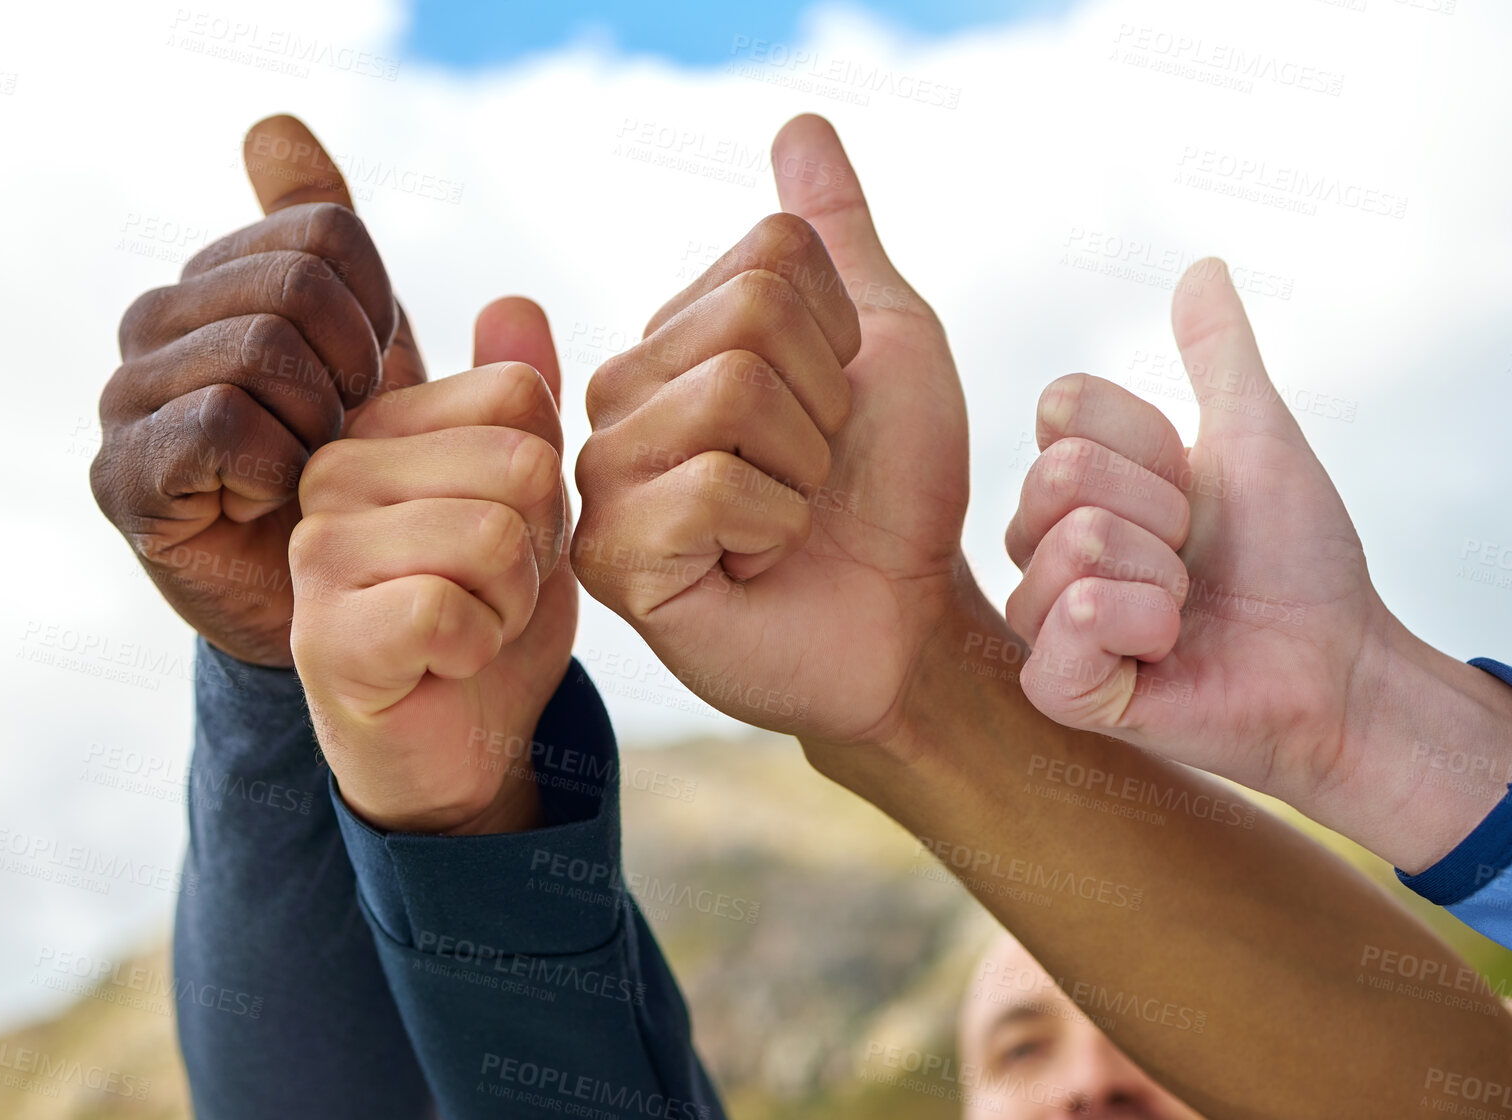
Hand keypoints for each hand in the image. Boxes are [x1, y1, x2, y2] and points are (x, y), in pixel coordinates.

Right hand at [91, 115, 424, 666]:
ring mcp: (128, 396)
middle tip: (343, 434)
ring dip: (318, 426)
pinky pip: (221, 424)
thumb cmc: (358, 475)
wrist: (338, 606)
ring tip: (309, 470)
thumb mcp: (368, 351)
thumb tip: (271, 125)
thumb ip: (333, 243)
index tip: (371, 378)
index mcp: (220, 279)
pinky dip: (274, 467)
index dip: (377, 310)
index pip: (324, 232)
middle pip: (290, 284)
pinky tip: (270, 499)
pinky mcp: (122, 475)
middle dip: (351, 368)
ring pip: (256, 350)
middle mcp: (157, 321)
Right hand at [289, 300, 575, 834]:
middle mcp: (333, 471)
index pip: (518, 395)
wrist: (462, 745)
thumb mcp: (529, 500)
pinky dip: (480, 644)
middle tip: (490, 589)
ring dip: (513, 599)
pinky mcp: (324, 633)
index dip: (548, 480)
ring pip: (492, 533)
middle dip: (537, 544)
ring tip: (470, 621)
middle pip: (517, 461)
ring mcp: (318, 551)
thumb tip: (515, 299)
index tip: (506, 530)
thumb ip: (520, 405)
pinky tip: (445, 662)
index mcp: (380, 426)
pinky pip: (449, 607)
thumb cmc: (490, 613)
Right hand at [572, 114, 979, 750]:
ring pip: (729, 396)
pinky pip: (710, 487)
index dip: (841, 340)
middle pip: (748, 321)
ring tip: (786, 520)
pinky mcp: (613, 559)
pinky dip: (773, 527)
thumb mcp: (886, 342)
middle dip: (825, 407)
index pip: (770, 260)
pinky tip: (756, 563)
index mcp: (672, 340)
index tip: (834, 414)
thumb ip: (834, 237)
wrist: (906, 619)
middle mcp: (620, 399)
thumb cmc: (892, 491)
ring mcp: (605, 478)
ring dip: (803, 469)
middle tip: (812, 476)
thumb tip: (800, 125)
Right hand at [1004, 260, 1511, 870]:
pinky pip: (1070, 620)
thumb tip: (1201, 267)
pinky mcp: (1059, 685)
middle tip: (1195, 559)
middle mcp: (1047, 546)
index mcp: (1080, 486)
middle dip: (1160, 513)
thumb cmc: (1299, 563)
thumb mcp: (1258, 438)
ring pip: (1071, 545)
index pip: (1062, 408)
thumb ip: (1219, 354)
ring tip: (1186, 611)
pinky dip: (1140, 626)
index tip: (1193, 489)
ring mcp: (1046, 618)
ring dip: (1161, 577)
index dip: (1147, 441)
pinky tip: (1165, 651)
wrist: (1340, 666)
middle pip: (1059, 474)